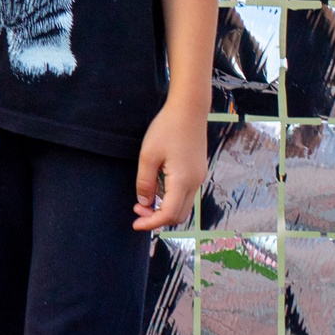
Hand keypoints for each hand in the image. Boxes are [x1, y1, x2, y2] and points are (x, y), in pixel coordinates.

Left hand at [133, 99, 207, 232]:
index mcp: (182, 181)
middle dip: (158, 218)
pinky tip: (157, 187)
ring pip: (183, 205)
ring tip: (144, 199)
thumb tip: (144, 203)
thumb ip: (145, 182)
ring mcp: (198, 177)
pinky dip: (170, 198)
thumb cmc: (167, 129)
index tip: (135, 224)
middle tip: (138, 210)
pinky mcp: (197, 171)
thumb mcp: (148, 156)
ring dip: (164, 208)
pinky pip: (185, 193)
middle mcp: (195, 182)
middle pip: (178, 215)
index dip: (151, 223)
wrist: (189, 109)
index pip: (168, 214)